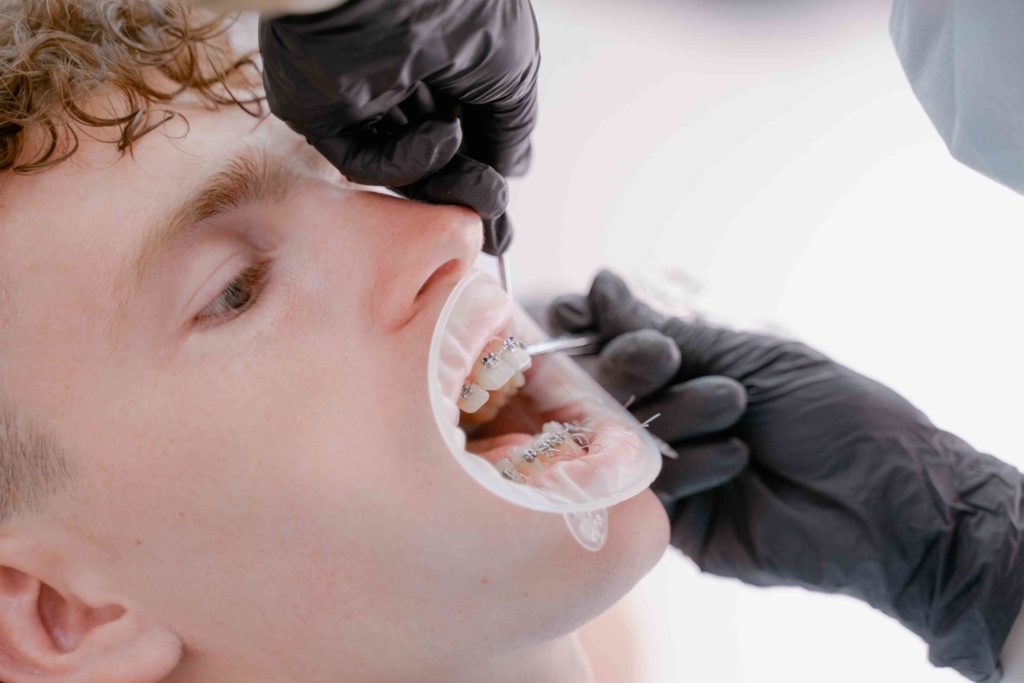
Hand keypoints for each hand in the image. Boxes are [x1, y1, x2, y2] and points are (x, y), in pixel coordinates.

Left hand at [258, 0, 539, 254]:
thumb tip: (513, 170)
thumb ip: (511, 127)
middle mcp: (395, 78)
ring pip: (399, 167)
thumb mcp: (511, 71)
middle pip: (428, 157)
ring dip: (446, 184)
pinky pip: (362, 161)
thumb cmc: (458, 7)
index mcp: (437, 60)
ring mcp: (355, 98)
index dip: (482, 173)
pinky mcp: (320, 113)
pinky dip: (407, 163)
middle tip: (494, 229)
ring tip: (484, 189)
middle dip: (463, 194)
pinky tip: (442, 136)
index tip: (501, 218)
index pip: (458, 130)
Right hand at [552, 270, 1023, 682]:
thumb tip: (603, 286)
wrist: (885, 499)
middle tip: (662, 363)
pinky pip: (649, 490)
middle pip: (604, 393)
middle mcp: (670, 421)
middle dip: (626, 369)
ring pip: (623, 438)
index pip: (613, 349)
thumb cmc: (832, 412)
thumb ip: (667, 331)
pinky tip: (740, 460)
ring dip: (678, 414)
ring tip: (735, 409)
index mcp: (689, 375)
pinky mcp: (674, 525)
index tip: (569, 313)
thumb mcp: (749, 355)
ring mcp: (669, 474)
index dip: (589, 330)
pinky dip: (692, 467)